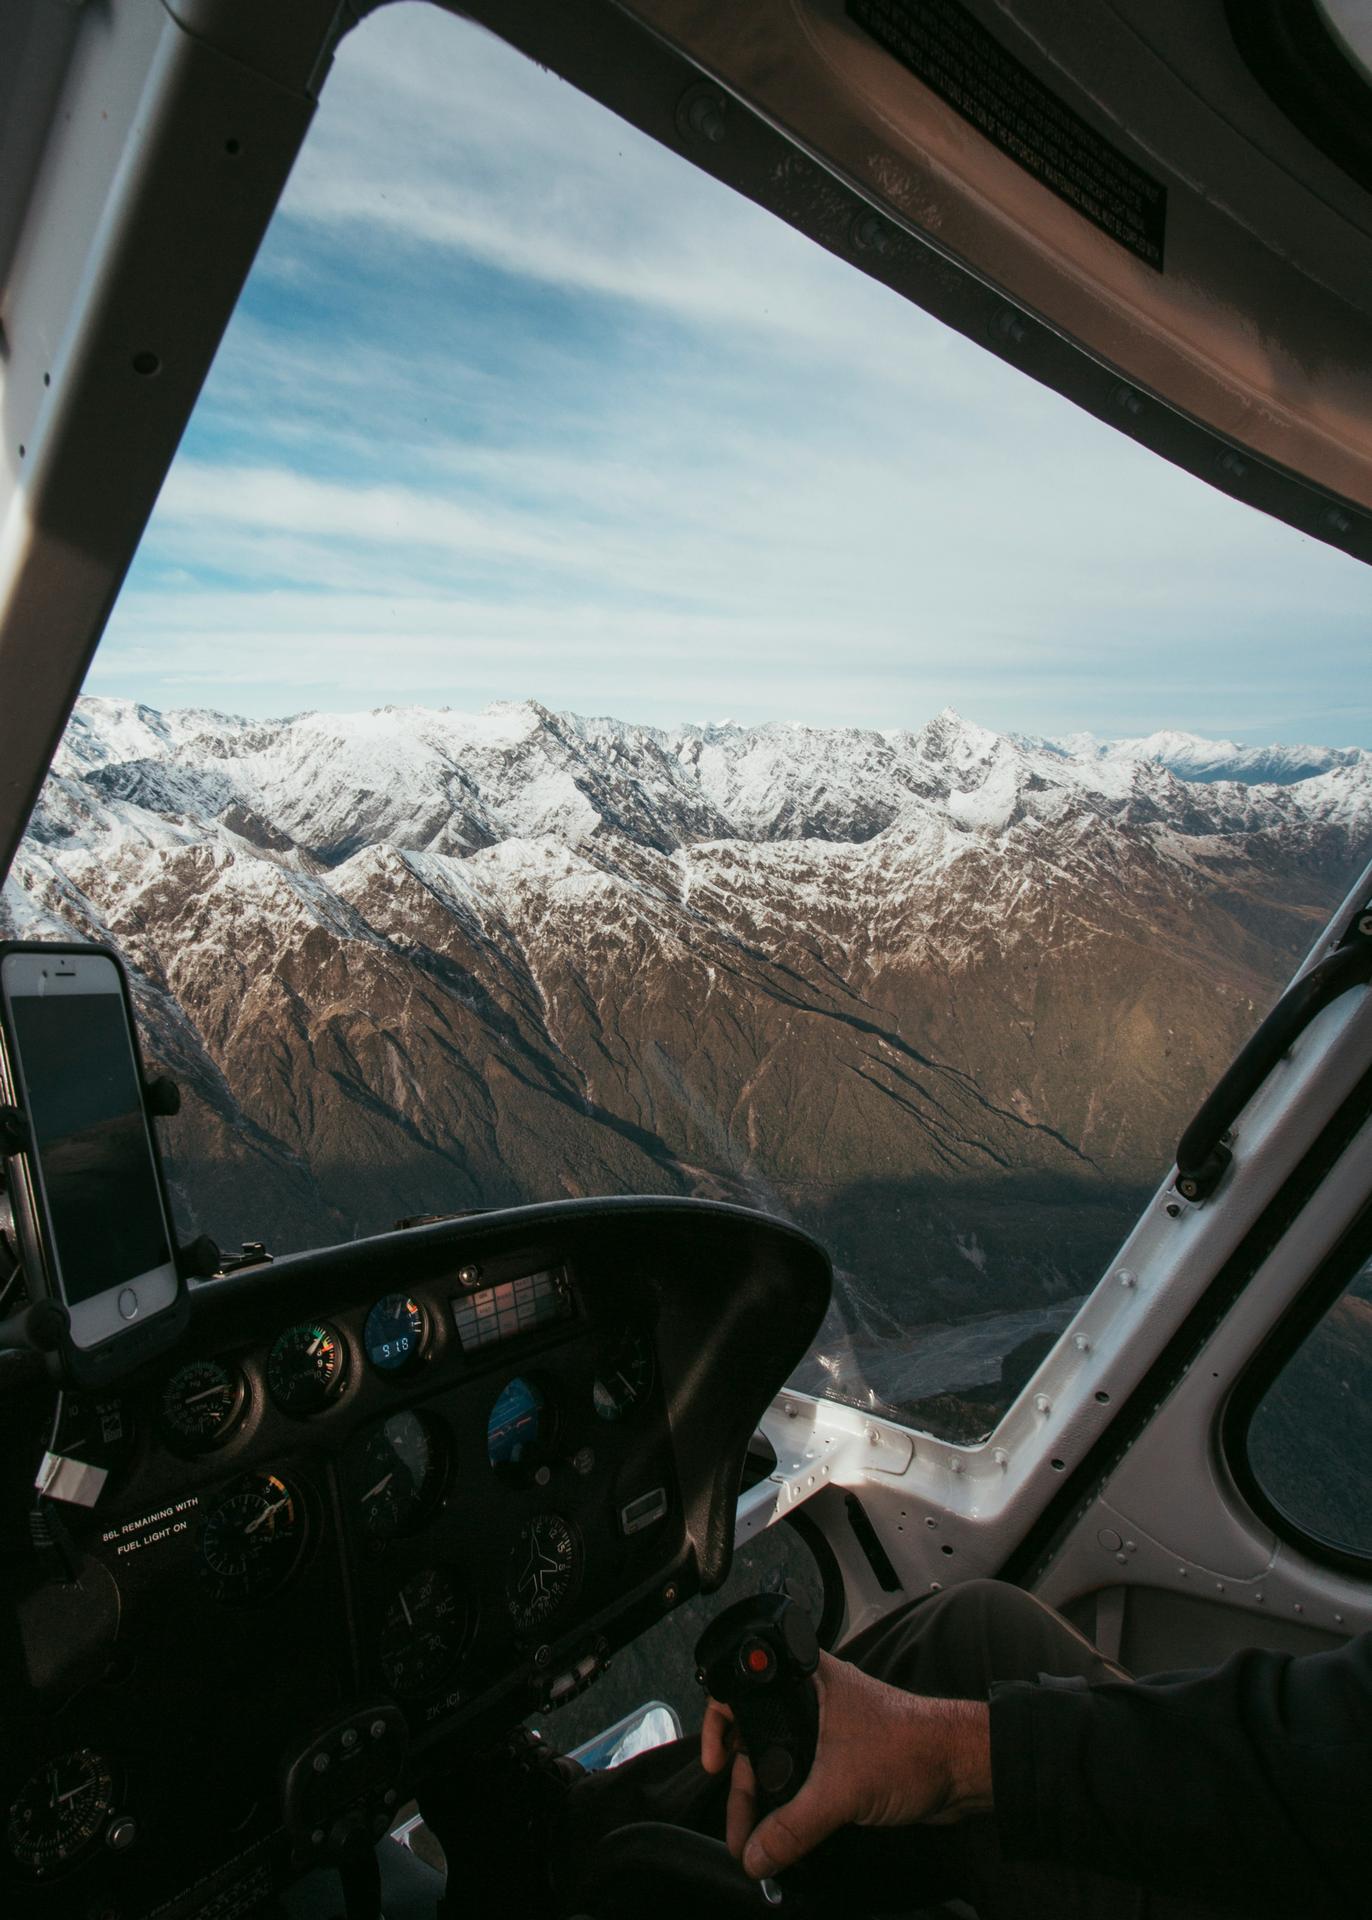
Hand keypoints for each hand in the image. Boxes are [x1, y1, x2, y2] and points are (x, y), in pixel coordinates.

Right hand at [700, 1650, 991, 1878]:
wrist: (961, 1768)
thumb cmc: (912, 1746)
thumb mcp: (841, 1790)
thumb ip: (792, 1828)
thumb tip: (755, 1856)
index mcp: (807, 1681)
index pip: (744, 1689)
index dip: (720, 1723)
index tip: (713, 1762)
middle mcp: (813, 1699)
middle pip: (757, 1737)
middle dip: (744, 1786)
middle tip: (739, 1829)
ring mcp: (827, 1729)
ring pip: (779, 1763)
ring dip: (766, 1803)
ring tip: (756, 1844)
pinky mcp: (842, 1758)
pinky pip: (802, 1780)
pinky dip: (789, 1806)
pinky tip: (782, 1835)